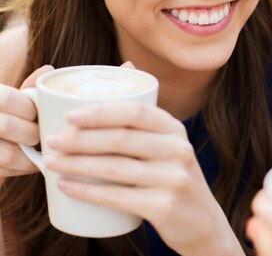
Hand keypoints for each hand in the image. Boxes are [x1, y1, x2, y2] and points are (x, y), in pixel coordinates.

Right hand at [0, 65, 53, 179]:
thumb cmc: (3, 115)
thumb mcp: (6, 98)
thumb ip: (25, 87)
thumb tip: (49, 70)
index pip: (6, 99)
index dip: (27, 108)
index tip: (36, 114)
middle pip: (7, 126)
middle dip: (32, 132)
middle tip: (42, 134)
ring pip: (7, 155)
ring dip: (30, 155)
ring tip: (40, 150)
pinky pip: (4, 171)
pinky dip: (22, 168)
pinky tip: (31, 163)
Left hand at [43, 101, 237, 255]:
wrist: (202, 222)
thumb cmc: (173, 178)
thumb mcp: (170, 144)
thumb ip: (147, 115)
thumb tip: (126, 65)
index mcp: (176, 130)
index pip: (137, 111)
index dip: (101, 111)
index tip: (70, 116)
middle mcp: (178, 150)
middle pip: (121, 139)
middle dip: (80, 139)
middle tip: (52, 141)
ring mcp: (173, 178)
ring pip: (115, 167)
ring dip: (76, 164)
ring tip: (51, 162)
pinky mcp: (164, 206)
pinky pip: (117, 196)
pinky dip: (86, 191)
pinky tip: (66, 186)